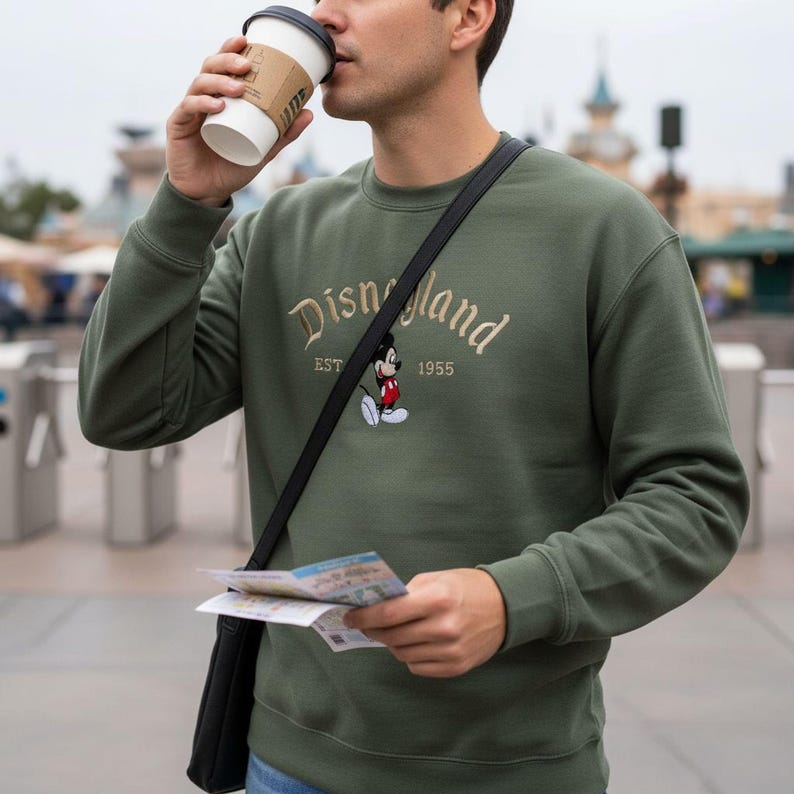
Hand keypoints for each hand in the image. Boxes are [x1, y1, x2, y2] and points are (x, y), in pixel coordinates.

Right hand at [166, 36, 312, 205]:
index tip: (248, 40)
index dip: (232, 49)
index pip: (223, 65)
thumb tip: (309, 112)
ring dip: (219, 81)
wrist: (209, 192)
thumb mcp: (264, 150)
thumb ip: (284, 133)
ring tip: (238, 88)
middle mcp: (203, 98)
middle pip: (210, 67)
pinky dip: (203, 103)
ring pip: (199, 84)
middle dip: (227, 60)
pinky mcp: (178, 125)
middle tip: (247, 65)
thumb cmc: (232, 167)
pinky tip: (218, 105)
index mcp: (220, 97)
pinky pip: (189, 108)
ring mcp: (189, 110)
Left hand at [344, 569, 505, 677]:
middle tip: (364, 625)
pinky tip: (414, 643)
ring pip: (402, 654)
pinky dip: (410, 656)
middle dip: (373, 630)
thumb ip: (406, 593)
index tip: (349, 617)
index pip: (389, 614)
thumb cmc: (466, 587)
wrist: (505, 607)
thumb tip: (375, 606)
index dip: (364, 617)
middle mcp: (444, 627)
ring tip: (392, 632)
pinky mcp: (456, 667)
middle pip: (392, 637)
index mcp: (437, 599)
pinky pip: (418, 667)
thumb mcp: (436, 578)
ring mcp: (451, 650)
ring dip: (392, 643)